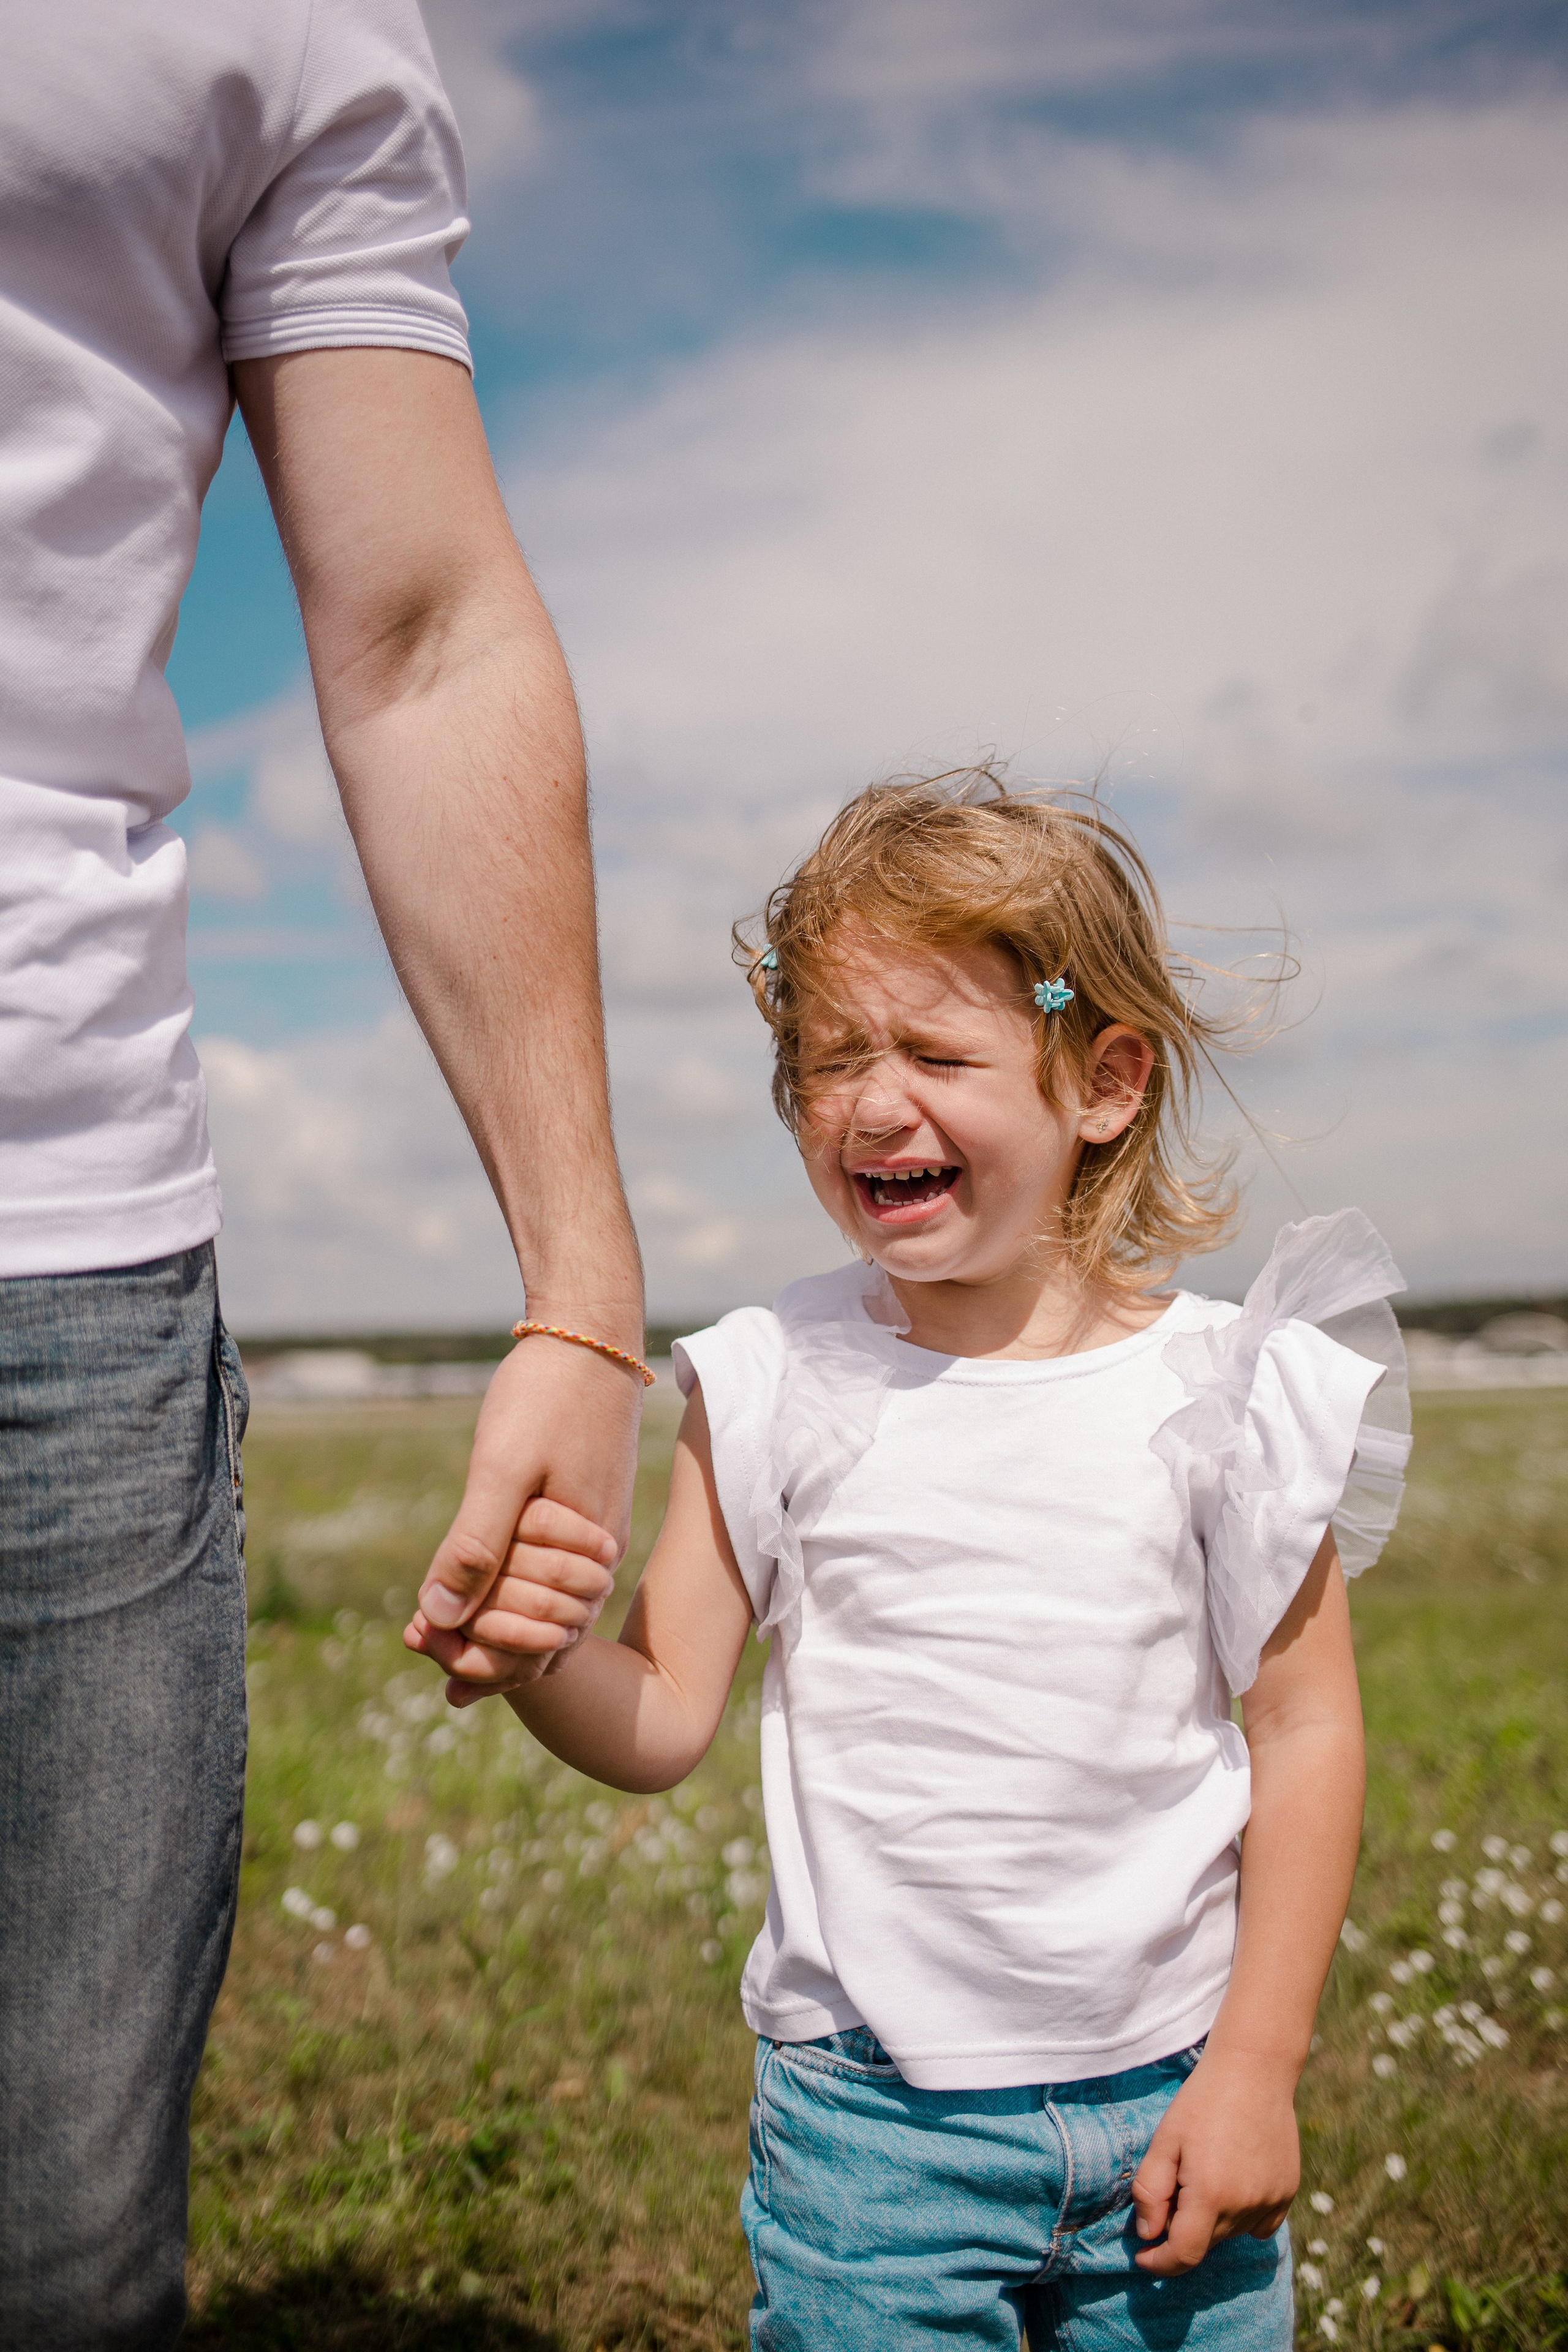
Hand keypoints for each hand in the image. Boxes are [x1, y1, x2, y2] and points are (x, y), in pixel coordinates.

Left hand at [413, 1337, 639, 1665]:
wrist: (591, 1334)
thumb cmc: (547, 1394)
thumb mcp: (502, 1467)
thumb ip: (474, 1543)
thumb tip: (439, 1617)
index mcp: (586, 1555)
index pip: (536, 1643)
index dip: (476, 1659)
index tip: (414, 1642)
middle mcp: (602, 1557)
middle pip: (545, 1635)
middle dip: (480, 1648)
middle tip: (412, 1640)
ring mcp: (598, 1537)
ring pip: (549, 1608)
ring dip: (493, 1621)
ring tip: (430, 1627)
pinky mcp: (588, 1513)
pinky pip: (550, 1575)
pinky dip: (508, 1587)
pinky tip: (470, 1584)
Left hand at [1130, 2047, 1299, 2274]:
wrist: (1254, 2070)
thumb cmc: (1202, 2101)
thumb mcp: (1164, 2139)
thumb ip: (1150, 2191)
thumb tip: (1149, 2234)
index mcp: (1210, 2194)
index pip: (1184, 2255)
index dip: (1159, 2263)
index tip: (1143, 2256)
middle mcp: (1245, 2206)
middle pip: (1206, 2242)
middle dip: (1182, 2229)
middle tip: (1174, 2184)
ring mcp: (1272, 2201)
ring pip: (1231, 2233)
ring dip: (1212, 2220)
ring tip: (1206, 2170)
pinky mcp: (1288, 2193)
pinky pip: (1259, 2224)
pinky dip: (1242, 2216)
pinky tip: (1234, 2179)